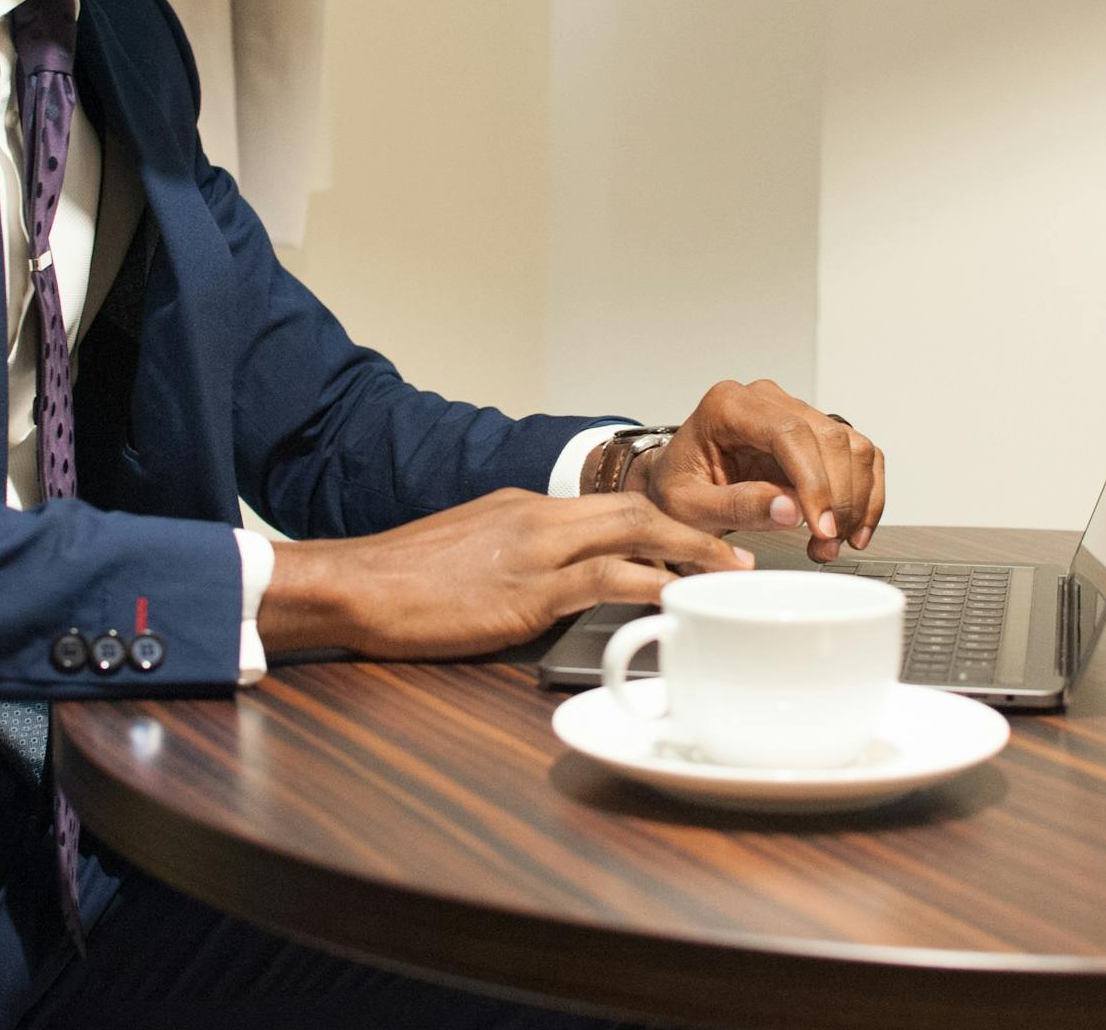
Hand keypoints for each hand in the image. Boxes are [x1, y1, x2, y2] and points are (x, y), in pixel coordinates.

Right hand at [257, 487, 750, 660]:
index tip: (712, 536)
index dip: (672, 519)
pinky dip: (650, 586)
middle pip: (641, 509)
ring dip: (693, 552)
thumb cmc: (405, 581)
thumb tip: (564, 590)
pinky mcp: (525, 592)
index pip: (617, 506)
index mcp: (529, 508)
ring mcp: (535, 552)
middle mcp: (540, 518)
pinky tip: (679, 601)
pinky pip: (602, 580)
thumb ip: (524, 564)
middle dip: (703, 523)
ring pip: (635, 534)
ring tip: (735, 573)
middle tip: (751, 541)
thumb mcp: (474, 554)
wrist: (354, 585)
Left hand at [630, 380, 886, 562]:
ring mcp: (794, 412)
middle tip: (826, 545)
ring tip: (831, 543)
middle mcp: (766, 400)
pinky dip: (866, 494)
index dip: (814, 481)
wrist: (673, 485)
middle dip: (838, 499)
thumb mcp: (688, 508)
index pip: (788, 433)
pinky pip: (858, 456)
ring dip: (855, 501)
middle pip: (828, 438)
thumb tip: (790, 509)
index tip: (821, 526)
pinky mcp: (815, 433)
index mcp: (728, 406)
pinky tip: (854, 528)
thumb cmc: (674, 490)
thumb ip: (735, 506)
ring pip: (851, 445)